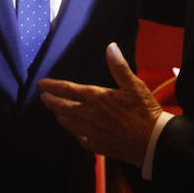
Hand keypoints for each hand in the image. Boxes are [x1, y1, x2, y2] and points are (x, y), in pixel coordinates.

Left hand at [39, 42, 161, 166]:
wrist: (152, 142)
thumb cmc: (144, 111)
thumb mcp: (134, 85)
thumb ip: (119, 67)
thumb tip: (110, 47)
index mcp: (96, 98)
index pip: (67, 90)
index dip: (53, 86)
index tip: (42, 84)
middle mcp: (89, 115)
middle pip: (63, 108)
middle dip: (51, 102)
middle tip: (44, 98)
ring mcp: (91, 132)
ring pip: (69, 124)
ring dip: (60, 116)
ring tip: (56, 112)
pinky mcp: (98, 145)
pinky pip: (81, 138)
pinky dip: (75, 132)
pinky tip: (76, 131)